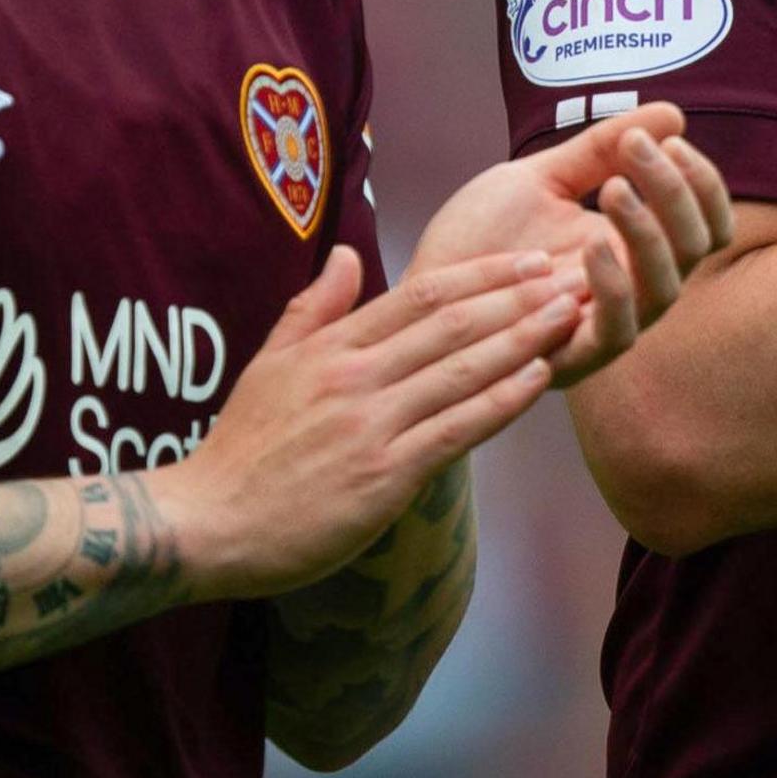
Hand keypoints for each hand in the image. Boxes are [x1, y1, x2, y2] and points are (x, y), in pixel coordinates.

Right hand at [149, 245, 586, 600]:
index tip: (527, 261)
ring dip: (523, 339)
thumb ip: (312, 308)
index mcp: (331, 347)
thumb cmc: (240, 450)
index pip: (419, 295)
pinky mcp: (383, 476)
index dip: (481, 274)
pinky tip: (538, 380)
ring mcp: (371, 425)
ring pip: (462, 370)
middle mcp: (355, 376)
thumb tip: (345, 254)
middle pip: (452, 323)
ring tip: (569, 315)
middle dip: (517, 296)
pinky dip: (502, 401)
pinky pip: (455, 430)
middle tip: (570, 275)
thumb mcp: (268, 364)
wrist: (206, 523)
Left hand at [412, 105, 732, 385]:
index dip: (702, 183)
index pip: (703, 225)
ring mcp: (604, 326)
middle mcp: (632, 289)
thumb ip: (603, 149)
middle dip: (676, 192)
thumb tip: (672, 113)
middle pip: (694, 250)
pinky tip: (592, 241)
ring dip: (648, 232)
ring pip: (665, 290)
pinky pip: (617, 332)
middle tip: (638, 147)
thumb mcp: (543, 178)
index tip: (670, 138)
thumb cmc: (480, 237)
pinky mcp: (571, 358)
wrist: (423, 286)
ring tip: (613, 187)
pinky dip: (614, 285)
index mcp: (634, 249)